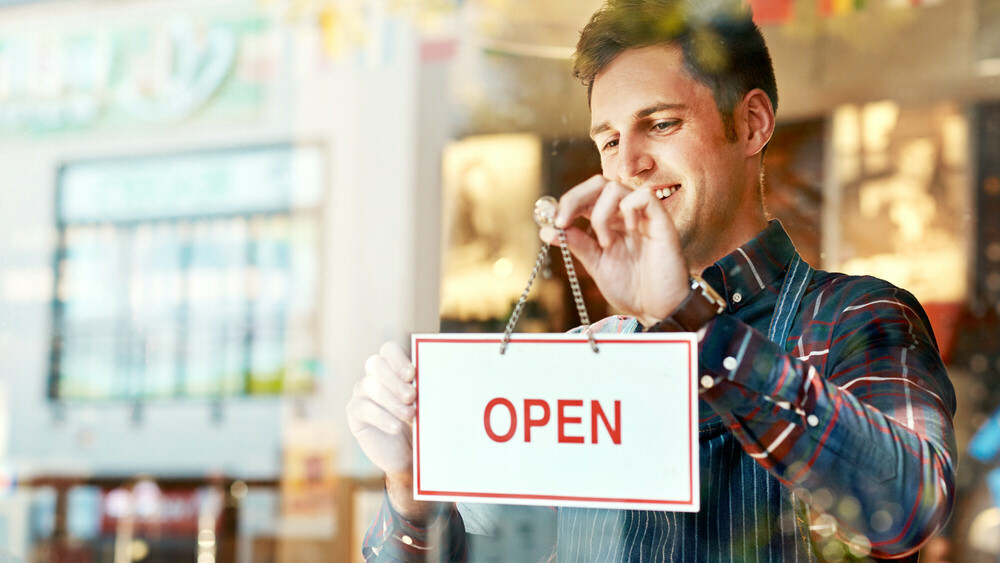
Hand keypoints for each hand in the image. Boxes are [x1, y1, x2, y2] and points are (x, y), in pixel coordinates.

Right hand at [346, 342, 433, 518]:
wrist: (408, 453)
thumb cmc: (421, 422)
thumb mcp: (427, 405)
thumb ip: (427, 390)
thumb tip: (440, 378)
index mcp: (394, 366)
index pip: (389, 349)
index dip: (398, 359)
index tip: (412, 374)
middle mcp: (375, 375)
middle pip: (375, 363)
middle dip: (394, 379)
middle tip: (411, 396)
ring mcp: (363, 392)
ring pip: (370, 386)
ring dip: (392, 400)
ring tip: (410, 414)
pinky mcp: (355, 412)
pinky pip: (363, 408)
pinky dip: (382, 417)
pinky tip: (396, 427)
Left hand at [541, 175, 689, 326]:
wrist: (657, 310)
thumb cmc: (632, 288)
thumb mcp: (596, 264)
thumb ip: (576, 243)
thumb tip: (547, 230)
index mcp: (610, 222)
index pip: (587, 195)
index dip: (567, 202)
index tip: (554, 223)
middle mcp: (625, 214)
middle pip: (599, 183)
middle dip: (575, 198)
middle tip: (564, 222)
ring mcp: (643, 216)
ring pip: (616, 187)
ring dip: (601, 214)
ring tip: (605, 243)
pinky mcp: (661, 221)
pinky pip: (644, 196)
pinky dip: (628, 208)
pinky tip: (628, 231)